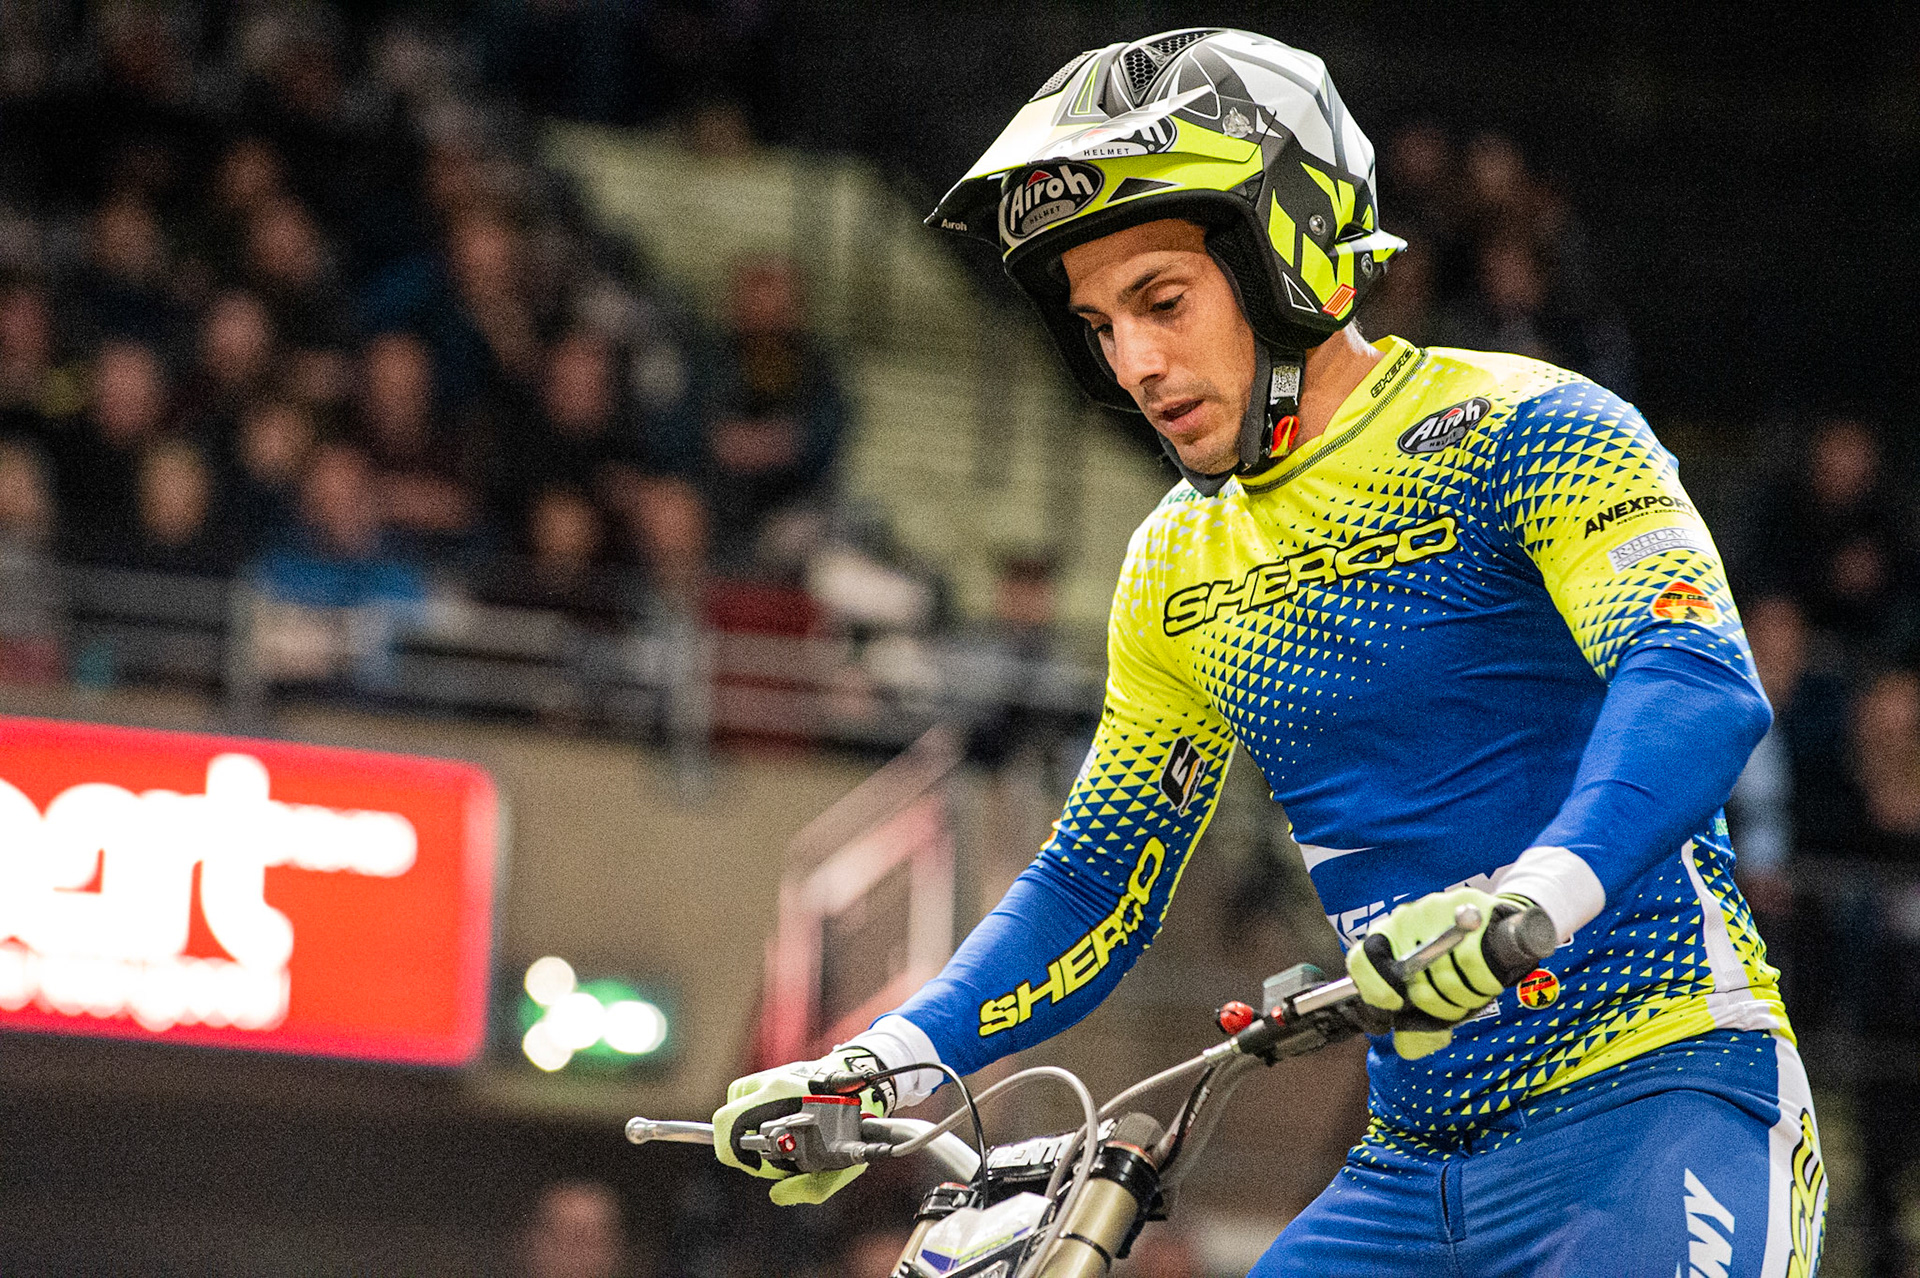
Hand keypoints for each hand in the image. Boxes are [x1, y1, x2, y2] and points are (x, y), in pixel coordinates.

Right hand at [711, 1046, 892, 1204]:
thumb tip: (776, 1195)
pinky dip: (754, 1114)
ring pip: (736, 1108)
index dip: (732, 1151)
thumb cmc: (854, 1125)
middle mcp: (772, 1081)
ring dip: (748, 1128)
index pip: (728, 1122)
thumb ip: (809, 1187)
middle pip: (727, 1119)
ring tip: (777, 1140)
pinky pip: (747, 1098)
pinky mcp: (773, 1075)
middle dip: (741, 1145)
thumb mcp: (841, 1163)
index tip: (752, 1164)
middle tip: (766, 1157)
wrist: (866, 1089)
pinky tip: (776, 1123)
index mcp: (781, 1096)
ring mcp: (772, 1075)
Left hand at [1346, 887, 1536, 1059]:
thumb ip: (1417, 1027)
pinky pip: (1474, 961)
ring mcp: (1439, 909)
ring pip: (1445, 974)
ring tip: (1471, 990)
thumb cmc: (1459, 971)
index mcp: (1387, 939)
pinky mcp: (1473, 906)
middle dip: (1438, 1006)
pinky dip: (1482, 983)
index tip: (1395, 1005)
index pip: (1362, 960)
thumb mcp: (1434, 1000)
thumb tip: (1407, 1049)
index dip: (1375, 990)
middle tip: (1453, 1003)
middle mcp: (1407, 919)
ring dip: (1463, 997)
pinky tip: (1486, 980)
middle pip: (1413, 980)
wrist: (1501, 932)